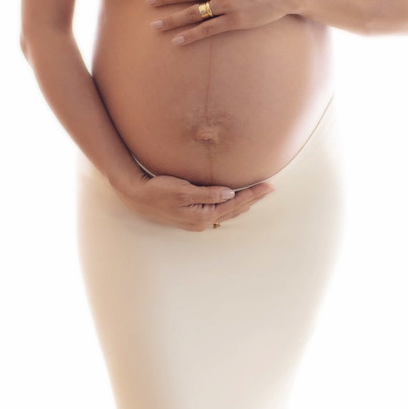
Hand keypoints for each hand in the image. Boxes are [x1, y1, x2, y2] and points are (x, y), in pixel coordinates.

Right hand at [115, 171, 274, 230]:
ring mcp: (197, 222)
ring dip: (243, 204)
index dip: (252, 194)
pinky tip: (235, 202)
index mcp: (202, 216)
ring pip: (227, 212)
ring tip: (258, 196)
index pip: (234, 204)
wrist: (137, 197)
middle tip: (270, 189)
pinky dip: (231, 206)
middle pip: (234, 210)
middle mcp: (201, 222)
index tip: (268, 186)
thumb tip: (230, 194)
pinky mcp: (192, 217)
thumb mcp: (182, 190)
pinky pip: (218, 212)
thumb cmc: (158, 190)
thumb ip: (207, 193)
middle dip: (253, 199)